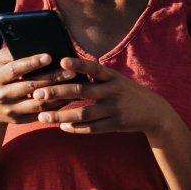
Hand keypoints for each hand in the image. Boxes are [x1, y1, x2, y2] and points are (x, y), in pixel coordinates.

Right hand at [0, 46, 74, 126]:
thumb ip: (13, 53)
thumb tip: (36, 41)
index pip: (15, 69)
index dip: (32, 63)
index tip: (49, 57)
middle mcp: (1, 94)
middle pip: (30, 86)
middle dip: (52, 78)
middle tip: (71, 71)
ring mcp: (10, 109)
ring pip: (38, 103)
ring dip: (58, 94)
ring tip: (74, 84)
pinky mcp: (19, 120)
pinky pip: (41, 114)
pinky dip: (56, 107)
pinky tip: (69, 98)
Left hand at [32, 58, 177, 138]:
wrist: (154, 112)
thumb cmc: (127, 92)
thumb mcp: (116, 79)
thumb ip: (95, 76)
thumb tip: (66, 69)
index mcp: (112, 77)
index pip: (92, 68)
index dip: (78, 65)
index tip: (61, 62)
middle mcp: (112, 91)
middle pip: (81, 91)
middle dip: (57, 92)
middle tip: (36, 93)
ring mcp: (114, 109)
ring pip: (82, 113)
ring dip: (61, 115)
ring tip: (43, 116)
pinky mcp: (115, 124)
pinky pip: (91, 128)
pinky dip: (75, 128)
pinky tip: (62, 126)